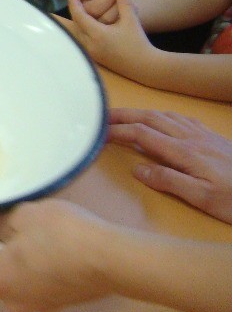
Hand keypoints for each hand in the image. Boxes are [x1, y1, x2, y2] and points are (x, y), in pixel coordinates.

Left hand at [0, 200, 110, 311]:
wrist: (115, 259)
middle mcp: (10, 297)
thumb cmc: (65, 234)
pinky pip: (30, 279)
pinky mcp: (56, 301)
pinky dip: (29, 262)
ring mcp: (35, 303)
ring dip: (9, 254)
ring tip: (28, 231)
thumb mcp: (23, 216)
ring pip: (9, 274)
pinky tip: (45, 245)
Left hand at [67, 0, 156, 76]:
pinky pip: (82, 43)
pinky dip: (82, 33)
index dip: (75, 6)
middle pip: (76, 26)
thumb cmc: (138, 43)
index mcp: (98, 34)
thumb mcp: (132, 21)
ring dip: (77, 24)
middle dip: (75, 14)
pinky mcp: (95, 59)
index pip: (80, 17)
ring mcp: (92, 53)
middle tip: (75, 4)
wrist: (145, 67)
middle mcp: (91, 45)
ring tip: (79, 14)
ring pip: (78, 35)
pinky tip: (85, 28)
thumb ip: (125, 3)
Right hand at [109, 107, 231, 223]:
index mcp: (184, 152)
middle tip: (101, 115)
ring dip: (142, 112)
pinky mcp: (214, 138)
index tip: (98, 131)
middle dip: (124, 115)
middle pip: (151, 118)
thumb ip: (169, 181)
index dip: (118, 130)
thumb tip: (137, 170)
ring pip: (166, 116)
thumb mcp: (203, 199)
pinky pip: (182, 119)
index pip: (142, 134)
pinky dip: (164, 115)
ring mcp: (204, 135)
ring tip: (125, 115)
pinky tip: (163, 120)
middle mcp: (192, 138)